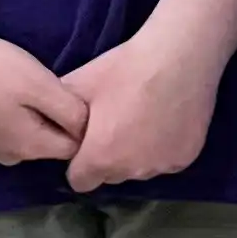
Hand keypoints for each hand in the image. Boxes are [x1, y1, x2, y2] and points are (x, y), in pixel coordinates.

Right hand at [0, 25, 90, 166]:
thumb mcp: (41, 84)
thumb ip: (70, 111)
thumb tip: (87, 129)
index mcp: (29, 147)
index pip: (72, 149)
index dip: (81, 125)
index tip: (75, 98)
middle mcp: (7, 157)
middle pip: (45, 145)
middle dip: (53, 123)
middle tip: (47, 88)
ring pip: (20, 139)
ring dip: (27, 120)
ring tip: (20, 89)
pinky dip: (3, 117)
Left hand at [60, 25, 225, 193]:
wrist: (178, 56)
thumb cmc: (125, 69)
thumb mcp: (80, 83)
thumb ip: (58, 111)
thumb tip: (50, 122)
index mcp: (100, 159)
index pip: (80, 181)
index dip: (80, 162)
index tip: (87, 141)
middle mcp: (130, 171)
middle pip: (111, 175)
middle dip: (109, 157)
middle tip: (117, 123)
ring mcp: (161, 167)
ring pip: (140, 168)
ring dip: (137, 154)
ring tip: (144, 119)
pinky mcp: (186, 158)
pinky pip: (166, 160)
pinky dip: (164, 147)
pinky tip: (167, 120)